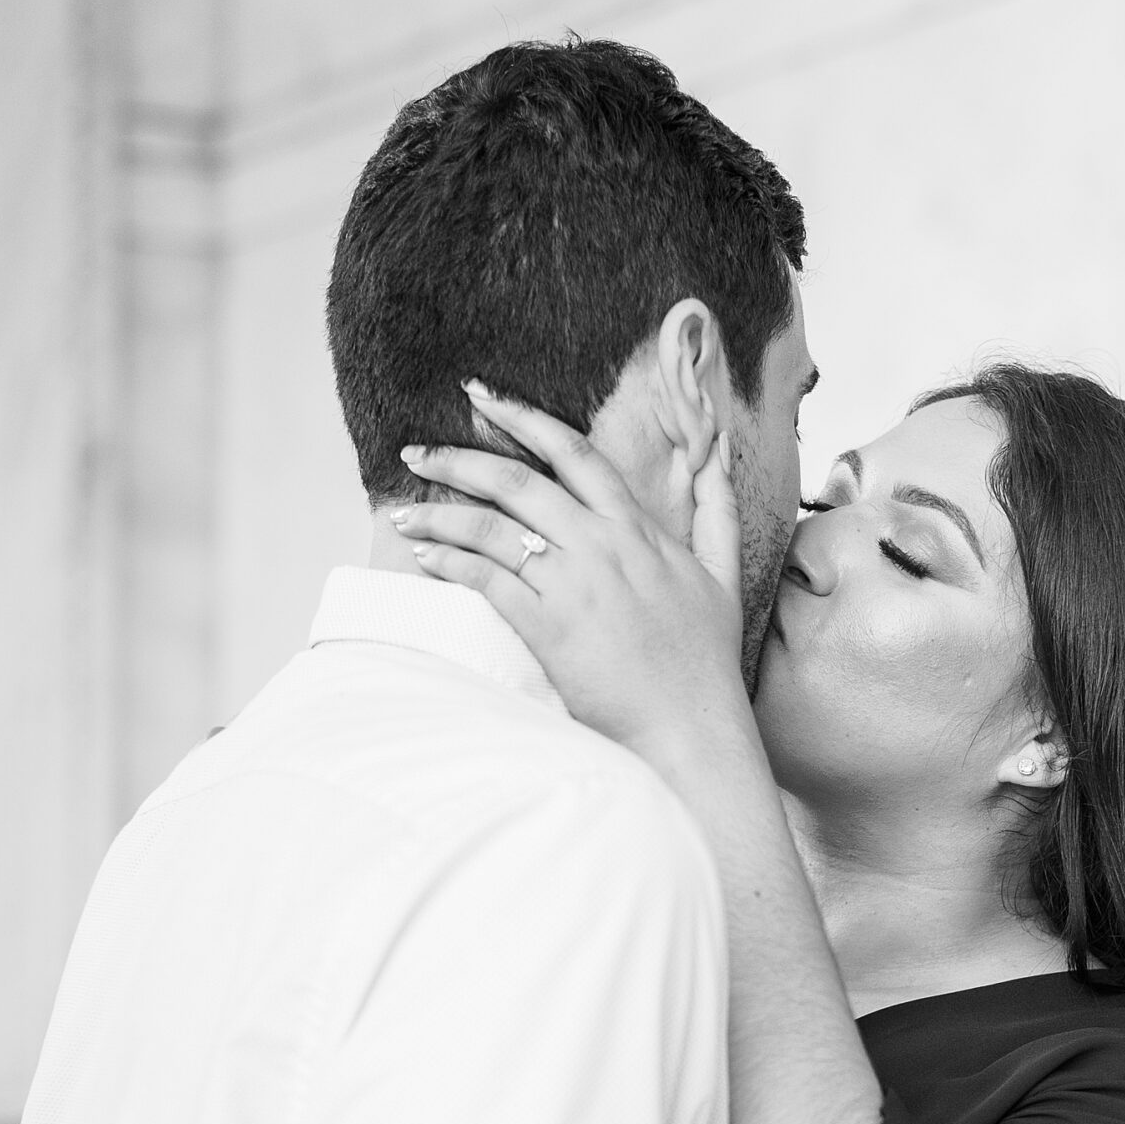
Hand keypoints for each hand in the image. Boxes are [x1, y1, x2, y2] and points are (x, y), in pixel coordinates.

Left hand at [390, 385, 752, 758]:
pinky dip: (450, 563)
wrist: (691, 726)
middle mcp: (600, 546)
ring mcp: (572, 586)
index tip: (481, 397)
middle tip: (415, 454)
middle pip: (517, 481)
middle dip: (458, 460)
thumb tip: (720, 450)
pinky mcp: (548, 628)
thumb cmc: (705, 658)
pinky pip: (487, 581)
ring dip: (438, 514)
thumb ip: (717, 507)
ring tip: (402, 512)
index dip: (522, 417)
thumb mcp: (722, 573)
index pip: (573, 452)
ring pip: (492, 529)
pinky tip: (424, 557)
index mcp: (636, 528)